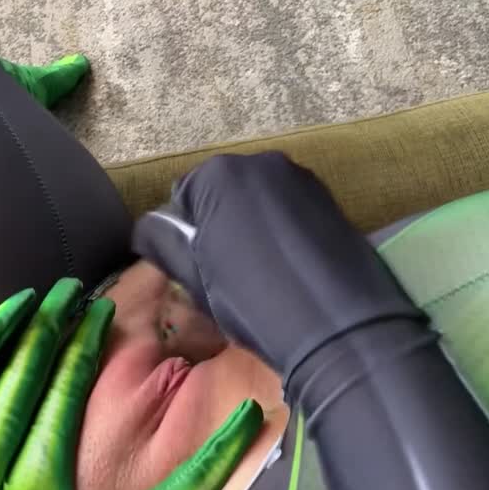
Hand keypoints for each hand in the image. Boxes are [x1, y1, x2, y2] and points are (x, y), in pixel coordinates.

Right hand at [132, 152, 424, 391]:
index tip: (200, 271)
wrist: (339, 327)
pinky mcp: (331, 199)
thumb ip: (163, 242)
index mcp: (219, 174)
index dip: (185, 238)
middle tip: (229, 275)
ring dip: (253, 229)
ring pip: (258, 202)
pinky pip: (290, 211)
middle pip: (223, 194)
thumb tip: (149, 228)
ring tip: (264, 275)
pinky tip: (290, 269)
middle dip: (220, 226)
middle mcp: (261, 162)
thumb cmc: (255, 299)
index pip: (181, 199)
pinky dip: (283, 233)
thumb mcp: (195, 277)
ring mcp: (301, 178)